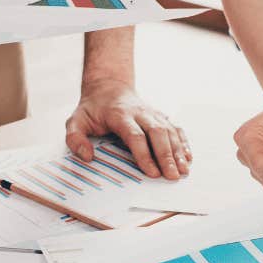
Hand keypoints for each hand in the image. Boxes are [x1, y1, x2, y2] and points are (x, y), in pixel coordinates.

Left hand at [66, 80, 190, 179]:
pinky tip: (187, 158)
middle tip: (172, 176)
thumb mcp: (75, 121)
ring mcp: (152, 113)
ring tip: (183, 171)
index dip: (144, 154)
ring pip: (169, 130)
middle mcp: (139, 112)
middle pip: (157, 132)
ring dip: (177, 151)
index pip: (134, 135)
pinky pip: (175, 127)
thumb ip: (75, 138)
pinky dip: (183, 142)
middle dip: (166, 155)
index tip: (152, 172)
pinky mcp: (159, 116)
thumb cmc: (92, 109)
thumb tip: (87, 156)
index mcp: (119, 115)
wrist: (108, 87)